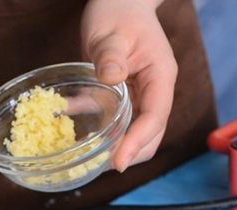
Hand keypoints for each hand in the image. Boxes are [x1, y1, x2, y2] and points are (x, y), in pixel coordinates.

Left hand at [81, 0, 175, 171]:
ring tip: (89, 161)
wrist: (119, 3)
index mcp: (160, 76)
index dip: (137, 142)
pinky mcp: (125, 99)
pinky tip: (76, 138)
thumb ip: (110, 55)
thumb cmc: (117, 12)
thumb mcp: (110, 32)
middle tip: (99, 166)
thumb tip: (111, 78)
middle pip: (151, 134)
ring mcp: (142, 96)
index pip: (155, 117)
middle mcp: (155, 91)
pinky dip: (100, 134)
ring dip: (116, 149)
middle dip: (129, 154)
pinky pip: (117, 123)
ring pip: (135, 133)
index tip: (118, 162)